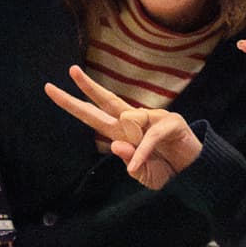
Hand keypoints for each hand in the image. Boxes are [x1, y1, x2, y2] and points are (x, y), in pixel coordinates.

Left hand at [43, 67, 202, 188]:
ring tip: (145, 157)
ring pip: (130, 118)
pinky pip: (150, 134)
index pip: (93, 114)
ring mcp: (153, 118)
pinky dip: (143, 150)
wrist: (194, 173)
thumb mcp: (144, 176)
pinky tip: (139, 161)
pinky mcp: (170, 122)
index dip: (73, 103)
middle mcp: (134, 121)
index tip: (51, 89)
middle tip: (71, 70)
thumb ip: (130, 165)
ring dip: (132, 140)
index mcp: (122, 132)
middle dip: (88, 87)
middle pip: (107, 100)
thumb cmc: (167, 171)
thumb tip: (116, 145)